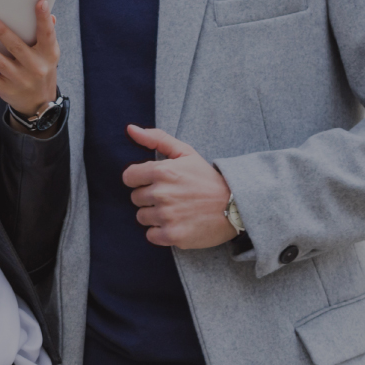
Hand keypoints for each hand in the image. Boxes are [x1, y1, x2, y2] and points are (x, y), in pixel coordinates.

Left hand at [0, 0, 59, 114]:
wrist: (39, 103)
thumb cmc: (41, 68)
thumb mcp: (48, 53)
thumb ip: (45, 34)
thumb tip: (49, 13)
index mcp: (49, 54)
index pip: (47, 34)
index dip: (43, 18)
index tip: (39, 2)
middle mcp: (35, 67)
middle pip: (17, 47)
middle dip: (2, 32)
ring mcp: (19, 79)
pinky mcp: (5, 89)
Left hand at [122, 126, 236, 248]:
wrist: (236, 206)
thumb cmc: (207, 178)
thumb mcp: (185, 152)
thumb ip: (156, 138)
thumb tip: (130, 129)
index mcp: (162, 171)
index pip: (129, 177)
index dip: (140, 180)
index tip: (154, 182)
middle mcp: (162, 193)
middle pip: (136, 198)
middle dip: (149, 197)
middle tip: (172, 197)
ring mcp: (167, 216)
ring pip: (142, 217)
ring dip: (155, 215)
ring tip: (175, 211)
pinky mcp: (173, 235)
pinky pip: (150, 235)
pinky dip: (160, 232)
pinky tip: (176, 224)